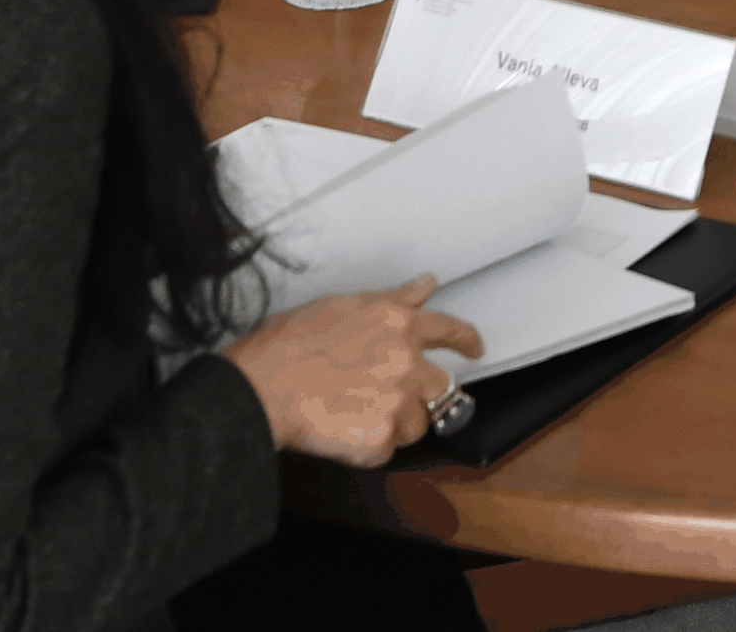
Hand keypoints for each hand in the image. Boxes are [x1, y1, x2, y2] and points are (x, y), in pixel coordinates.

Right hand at [222, 276, 485, 466]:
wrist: (261, 386)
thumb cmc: (290, 345)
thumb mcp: (344, 306)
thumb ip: (393, 300)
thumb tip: (425, 285)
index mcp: (399, 325)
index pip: (450, 330)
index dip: (466, 341)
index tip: (475, 348)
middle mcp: (407, 361)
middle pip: (443, 387)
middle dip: (424, 395)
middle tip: (396, 400)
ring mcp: (397, 401)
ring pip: (418, 423)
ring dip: (396, 423)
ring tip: (355, 414)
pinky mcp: (381, 438)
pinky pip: (389, 450)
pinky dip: (370, 446)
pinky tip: (343, 431)